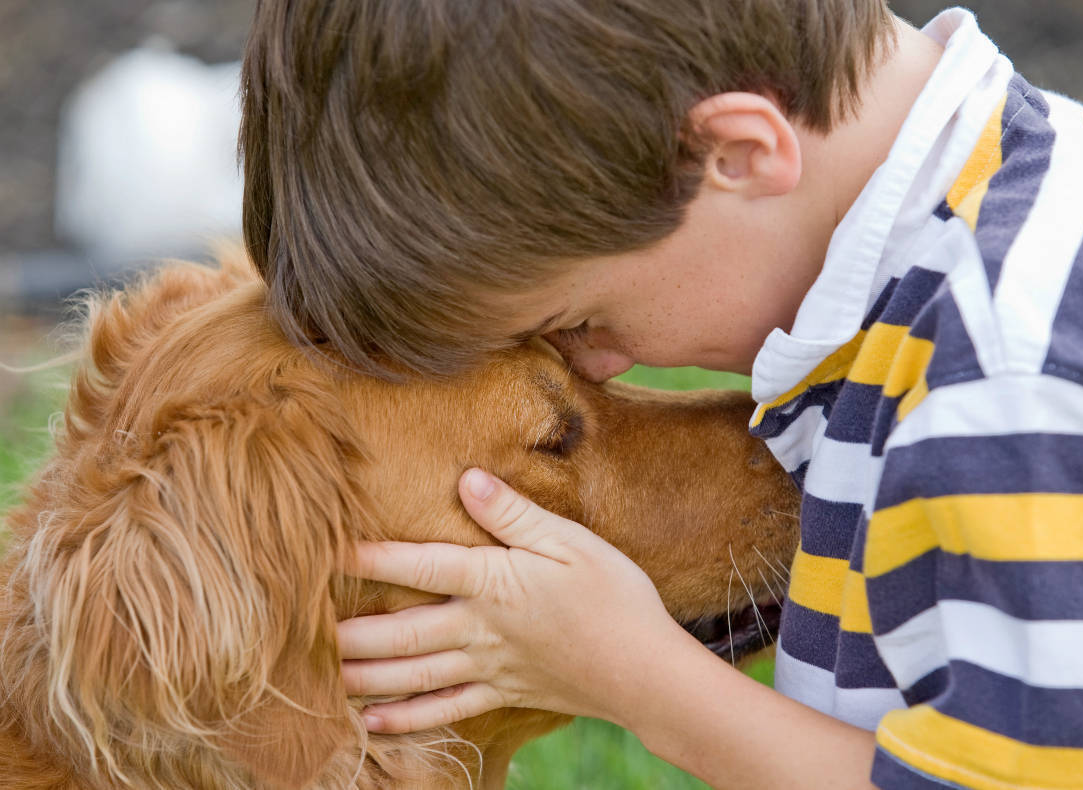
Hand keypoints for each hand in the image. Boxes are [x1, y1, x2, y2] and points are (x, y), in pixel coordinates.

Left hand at [336, 468, 687, 733]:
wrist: (646, 670)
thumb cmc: (615, 596)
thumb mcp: (570, 541)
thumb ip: (514, 514)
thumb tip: (466, 478)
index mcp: (493, 581)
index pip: (419, 563)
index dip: (370, 554)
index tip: (324, 547)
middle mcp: (480, 628)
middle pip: (401, 631)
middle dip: (349, 631)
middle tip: (301, 630)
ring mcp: (489, 667)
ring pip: (413, 674)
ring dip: (364, 676)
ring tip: (321, 676)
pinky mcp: (503, 693)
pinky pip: (445, 710)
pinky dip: (406, 719)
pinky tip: (373, 723)